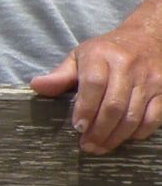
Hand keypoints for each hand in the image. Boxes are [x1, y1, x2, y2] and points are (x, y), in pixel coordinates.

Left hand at [31, 30, 161, 154]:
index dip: (85, 108)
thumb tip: (36, 86)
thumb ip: (60, 75)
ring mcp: (149, 79)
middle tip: (87, 145)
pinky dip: (138, 132)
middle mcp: (127, 66)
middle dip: (99, 130)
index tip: (77, 127)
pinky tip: (124, 138)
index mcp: (102, 56)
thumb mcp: (79, 56)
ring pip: (133, 115)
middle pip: (114, 105)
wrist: (147, 38)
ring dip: (116, 136)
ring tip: (101, 147)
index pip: (93, 84)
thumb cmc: (105, 51)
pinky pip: (153, 118)